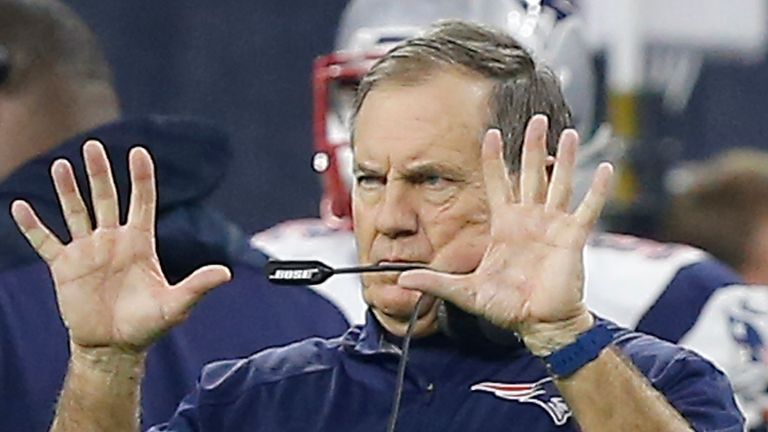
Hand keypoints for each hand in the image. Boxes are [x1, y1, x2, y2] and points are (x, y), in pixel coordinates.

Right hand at [11, 140, 230, 354]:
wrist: (114, 346)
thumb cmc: (148, 325)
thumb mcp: (175, 305)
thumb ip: (197, 286)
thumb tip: (226, 274)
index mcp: (140, 243)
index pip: (142, 202)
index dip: (141, 178)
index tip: (139, 152)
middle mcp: (113, 240)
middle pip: (106, 198)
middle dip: (100, 173)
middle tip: (93, 146)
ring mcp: (87, 251)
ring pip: (76, 212)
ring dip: (67, 189)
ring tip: (61, 164)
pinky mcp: (65, 267)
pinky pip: (45, 241)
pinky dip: (32, 225)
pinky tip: (20, 206)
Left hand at [398, 115, 612, 353]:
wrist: (537, 324)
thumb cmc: (505, 307)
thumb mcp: (465, 291)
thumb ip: (436, 282)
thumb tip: (401, 279)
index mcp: (504, 225)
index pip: (498, 183)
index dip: (494, 159)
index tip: (492, 134)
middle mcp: (529, 220)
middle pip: (531, 174)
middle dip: (533, 146)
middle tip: (537, 120)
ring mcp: (552, 226)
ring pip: (559, 183)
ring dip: (564, 159)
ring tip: (568, 132)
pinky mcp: (572, 237)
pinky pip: (587, 209)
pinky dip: (597, 190)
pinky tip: (604, 168)